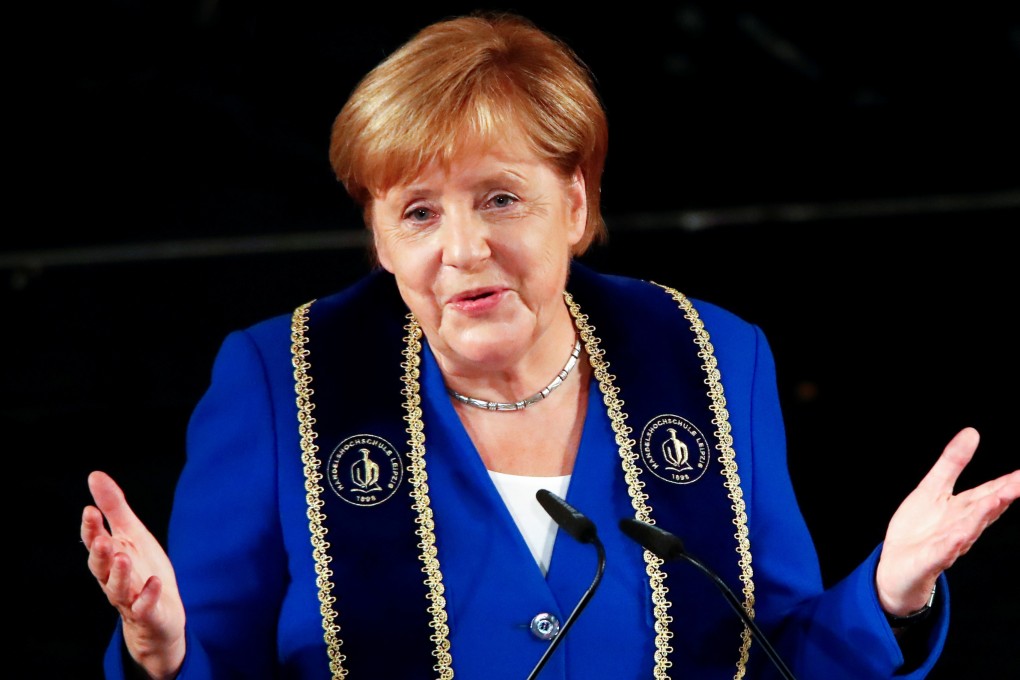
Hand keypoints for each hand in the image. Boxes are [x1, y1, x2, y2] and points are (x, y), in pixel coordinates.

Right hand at [81, 471, 185, 678]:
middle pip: (101, 568)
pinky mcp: (149, 614)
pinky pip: (145, 607)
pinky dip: (148, 596)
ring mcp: (130, 599)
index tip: (90, 510)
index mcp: (111, 558)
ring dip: (120, 574)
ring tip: (123, 557)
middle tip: (101, 538)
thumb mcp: (132, 534)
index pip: (95, 543)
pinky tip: (154, 582)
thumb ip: (114, 507)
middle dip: (100, 554)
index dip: (91, 529)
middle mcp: (115, 579)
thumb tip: (94, 475)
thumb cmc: (143, 569)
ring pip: (118, 590)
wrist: (161, 615)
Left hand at [876, 427, 1019, 615]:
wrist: (895, 568)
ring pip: (967, 530)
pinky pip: (941, 553)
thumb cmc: (919, 529)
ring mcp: (946, 545)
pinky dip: (951, 545)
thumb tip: (972, 432)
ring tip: (996, 500)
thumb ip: (952, 462)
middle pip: (983, 510)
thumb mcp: (932, 488)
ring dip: (981, 517)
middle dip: (1002, 497)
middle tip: (1019, 484)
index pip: (989, 493)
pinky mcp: (928, 560)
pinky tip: (959, 536)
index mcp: (963, 509)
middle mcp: (960, 527)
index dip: (1008, 483)